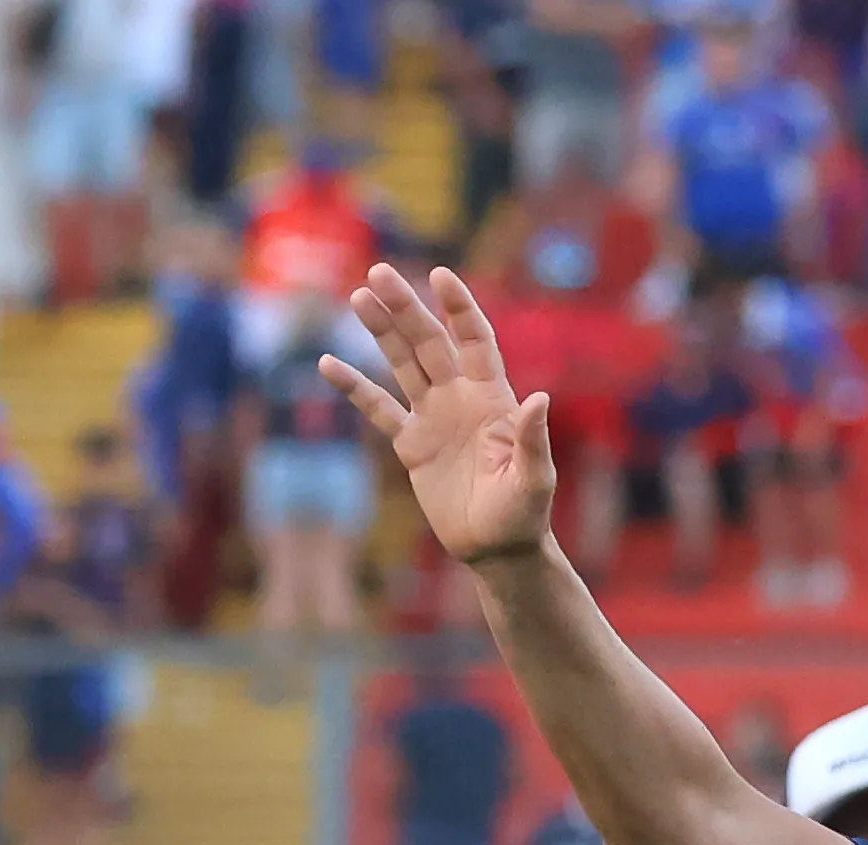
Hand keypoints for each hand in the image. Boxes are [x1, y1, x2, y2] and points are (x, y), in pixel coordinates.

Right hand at [320, 265, 558, 568]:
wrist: (497, 549)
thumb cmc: (524, 514)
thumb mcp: (534, 478)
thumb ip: (533, 439)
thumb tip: (539, 399)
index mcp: (492, 397)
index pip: (474, 340)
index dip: (459, 308)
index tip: (441, 276)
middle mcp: (460, 397)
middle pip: (429, 342)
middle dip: (406, 308)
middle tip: (379, 273)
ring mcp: (433, 418)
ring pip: (402, 364)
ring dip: (381, 331)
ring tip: (358, 296)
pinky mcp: (411, 445)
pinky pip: (378, 409)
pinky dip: (354, 388)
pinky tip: (328, 364)